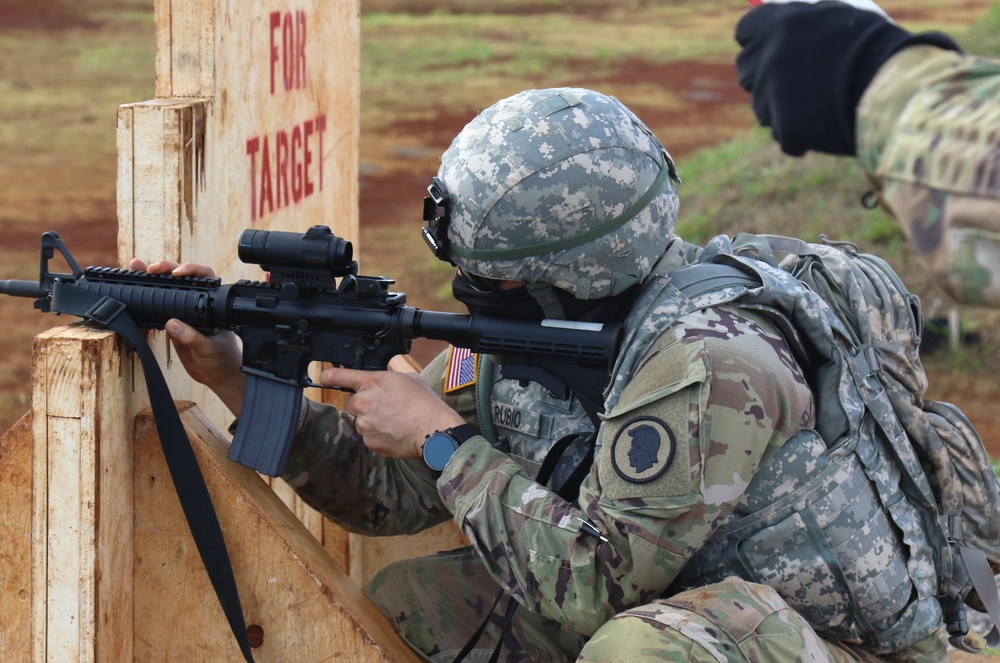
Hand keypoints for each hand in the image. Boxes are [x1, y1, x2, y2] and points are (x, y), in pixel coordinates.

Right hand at [129, 258, 245, 414]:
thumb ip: (192, 337)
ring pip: (168, 290)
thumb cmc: (222, 359)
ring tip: (136, 268)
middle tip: (151, 269)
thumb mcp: (209, 348)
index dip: (191, 270)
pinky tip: (135, 289)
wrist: (218, 376)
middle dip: (166, 269)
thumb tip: (172, 324)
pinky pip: (158, 308)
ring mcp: (184, 313)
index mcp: (212, 305)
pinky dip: (147, 299)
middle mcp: (198, 305)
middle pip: (182, 279)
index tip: (177, 273)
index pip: (204, 277)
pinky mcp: (173, 324)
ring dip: (152, 278)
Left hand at [322, 367, 465, 459]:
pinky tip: (394, 431)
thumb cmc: (424, 402)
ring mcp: (364, 423)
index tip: (324, 377)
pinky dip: (378, 435)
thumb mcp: (407, 378)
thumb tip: (382, 383)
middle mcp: (363, 402)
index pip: (339, 376)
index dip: (329, 376)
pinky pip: (368, 436)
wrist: (432, 430)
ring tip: (394, 420)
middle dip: (362, 403)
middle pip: (350, 401)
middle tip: (383, 406)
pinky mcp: (369, 441)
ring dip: (371, 420)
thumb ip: (386, 379)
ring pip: (360, 420)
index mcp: (371, 382)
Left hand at [735, 1, 957, 155]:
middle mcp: (767, 55)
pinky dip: (802, 135)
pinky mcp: (784, 126)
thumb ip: (800, 16)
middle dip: (764, 76)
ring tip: (820, 103)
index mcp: (778, 22)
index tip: (772, 48)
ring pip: (762, 106)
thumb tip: (770, 8)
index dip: (759, 41)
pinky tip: (828, 125)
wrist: (896, 83)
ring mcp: (772, 93)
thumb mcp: (836, 15)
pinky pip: (784, 136)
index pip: (745, 31)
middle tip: (796, 82)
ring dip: (782, 108)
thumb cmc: (874, 44)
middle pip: (745, 70)